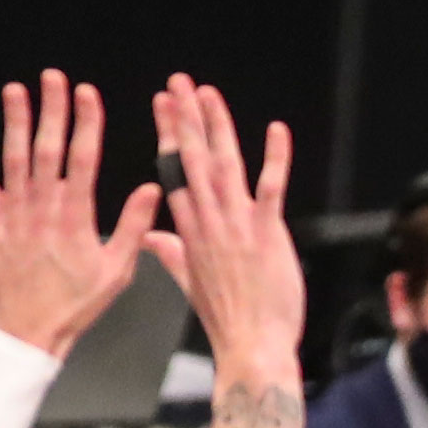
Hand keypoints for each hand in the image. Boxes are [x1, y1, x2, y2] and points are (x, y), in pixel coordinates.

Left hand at [0, 70, 160, 359]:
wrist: (27, 334)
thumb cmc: (75, 306)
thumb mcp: (117, 272)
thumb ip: (133, 227)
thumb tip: (153, 188)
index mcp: (75, 219)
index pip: (83, 159)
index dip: (86, 123)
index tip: (88, 94)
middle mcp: (42, 211)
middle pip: (47, 151)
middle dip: (51, 111)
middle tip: (54, 77)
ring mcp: (12, 216)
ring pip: (14, 160)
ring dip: (15, 122)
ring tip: (17, 89)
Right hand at [142, 75, 303, 384]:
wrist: (251, 345)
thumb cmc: (226, 316)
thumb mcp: (189, 281)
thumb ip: (171, 252)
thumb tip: (151, 236)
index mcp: (190, 230)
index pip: (175, 172)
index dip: (170, 135)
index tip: (163, 105)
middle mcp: (208, 221)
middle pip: (193, 160)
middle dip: (185, 119)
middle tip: (177, 83)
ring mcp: (237, 225)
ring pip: (224, 166)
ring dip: (217, 127)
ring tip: (207, 93)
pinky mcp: (267, 233)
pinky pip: (271, 188)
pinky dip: (274, 159)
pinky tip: (276, 130)